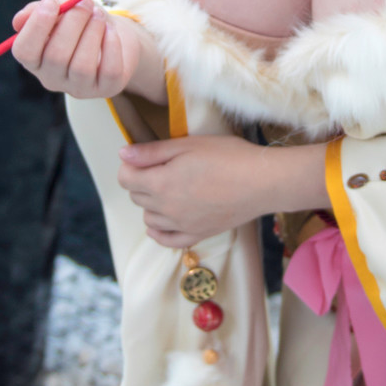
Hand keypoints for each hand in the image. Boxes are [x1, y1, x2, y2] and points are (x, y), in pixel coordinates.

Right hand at [10, 0, 135, 98]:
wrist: (114, 34)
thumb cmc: (80, 21)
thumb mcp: (60, 10)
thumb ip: (39, 10)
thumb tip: (20, 19)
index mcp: (35, 59)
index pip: (24, 51)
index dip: (36, 26)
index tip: (51, 2)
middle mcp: (53, 78)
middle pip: (56, 57)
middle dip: (72, 23)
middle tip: (85, 3)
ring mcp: (79, 87)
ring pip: (82, 67)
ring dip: (92, 33)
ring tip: (99, 15)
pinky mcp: (106, 89)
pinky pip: (109, 71)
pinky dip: (111, 46)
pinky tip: (111, 31)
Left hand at [118, 133, 277, 249]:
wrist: (263, 182)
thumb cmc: (228, 156)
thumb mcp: (187, 145)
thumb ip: (151, 152)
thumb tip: (123, 153)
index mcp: (160, 183)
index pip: (125, 178)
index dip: (131, 164)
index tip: (144, 157)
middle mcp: (166, 208)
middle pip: (136, 197)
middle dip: (142, 181)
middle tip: (163, 167)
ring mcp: (181, 225)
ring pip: (149, 217)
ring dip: (152, 203)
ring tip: (172, 188)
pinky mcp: (197, 234)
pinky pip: (166, 240)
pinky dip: (159, 230)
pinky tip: (164, 220)